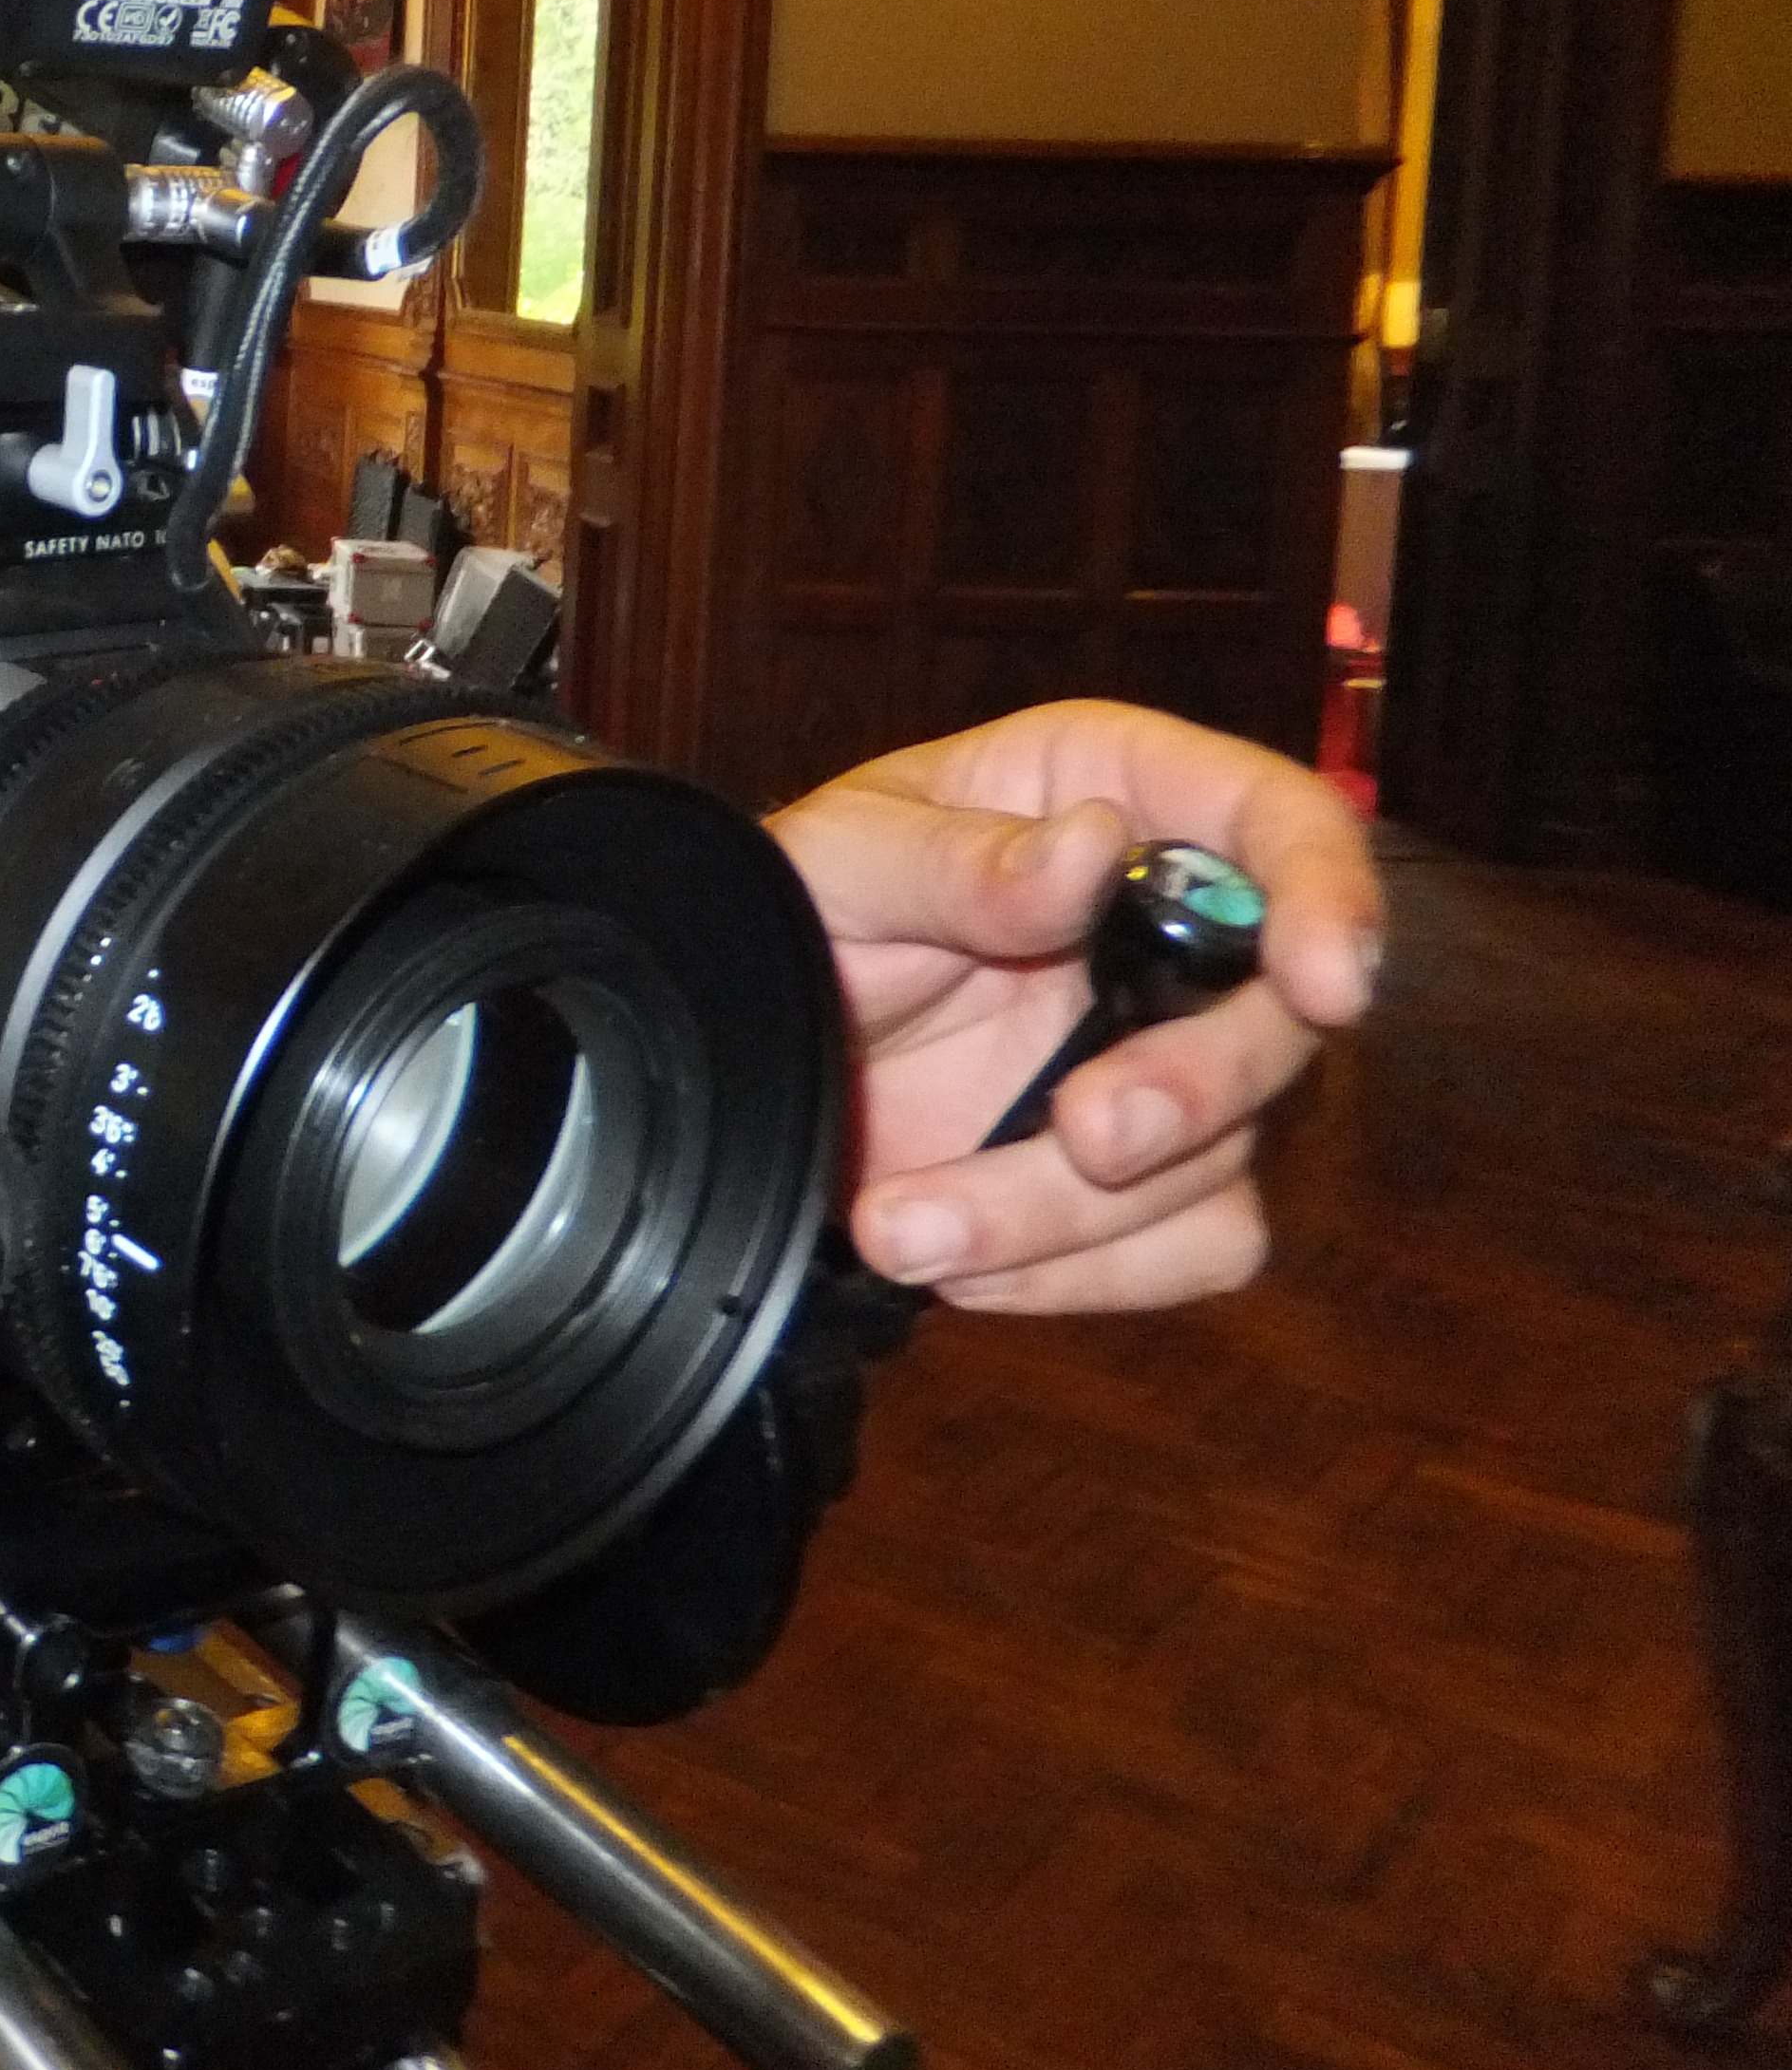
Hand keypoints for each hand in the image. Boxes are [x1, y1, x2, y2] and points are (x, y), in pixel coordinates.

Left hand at [768, 700, 1381, 1314]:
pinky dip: (1079, 1273)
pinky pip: (1192, 1248)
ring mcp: (1164, 1060)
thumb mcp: (838, 864)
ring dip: (1060, 1212)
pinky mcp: (1143, 1180)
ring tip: (898, 1222)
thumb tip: (1092, 845)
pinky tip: (953, 1254)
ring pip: (1222, 1160)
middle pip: (1281, 1019)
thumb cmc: (794, 913)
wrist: (739, 1051)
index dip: (1330, 895)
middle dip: (1197, 1089)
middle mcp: (1166, 930)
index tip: (1326, 984)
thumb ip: (957, 862)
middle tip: (1087, 1134)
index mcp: (1113, 796)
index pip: (1276, 820)